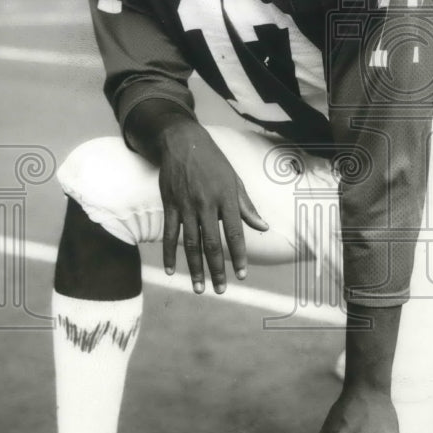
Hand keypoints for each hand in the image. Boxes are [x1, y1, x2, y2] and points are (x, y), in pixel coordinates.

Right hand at [158, 121, 267, 292]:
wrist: (182, 142)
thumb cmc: (214, 162)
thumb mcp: (234, 180)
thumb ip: (247, 206)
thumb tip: (264, 227)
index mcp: (226, 198)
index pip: (235, 233)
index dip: (239, 256)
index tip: (242, 276)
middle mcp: (206, 203)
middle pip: (211, 243)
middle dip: (217, 270)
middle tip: (221, 290)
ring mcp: (186, 205)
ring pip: (190, 243)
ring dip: (195, 268)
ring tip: (199, 288)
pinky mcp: (170, 204)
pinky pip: (169, 234)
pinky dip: (169, 254)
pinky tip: (171, 271)